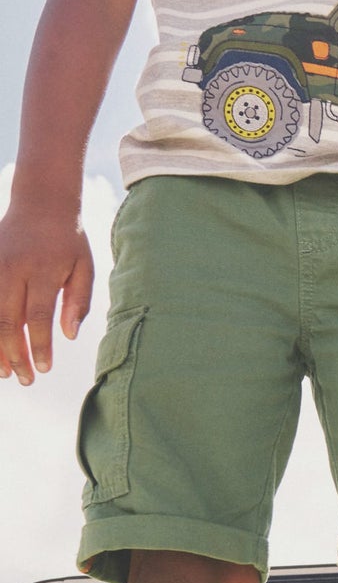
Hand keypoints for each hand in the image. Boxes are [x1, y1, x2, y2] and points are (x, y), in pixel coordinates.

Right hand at [0, 205, 94, 385]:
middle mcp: (12, 270)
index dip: (39, 346)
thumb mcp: (84, 267)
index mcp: (42, 270)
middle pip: (8, 321)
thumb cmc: (68, 240)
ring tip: (4, 372)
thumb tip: (69, 336)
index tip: (43, 369)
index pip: (37, 318)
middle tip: (24, 379)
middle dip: (14, 355)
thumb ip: (79, 301)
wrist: (40, 203)